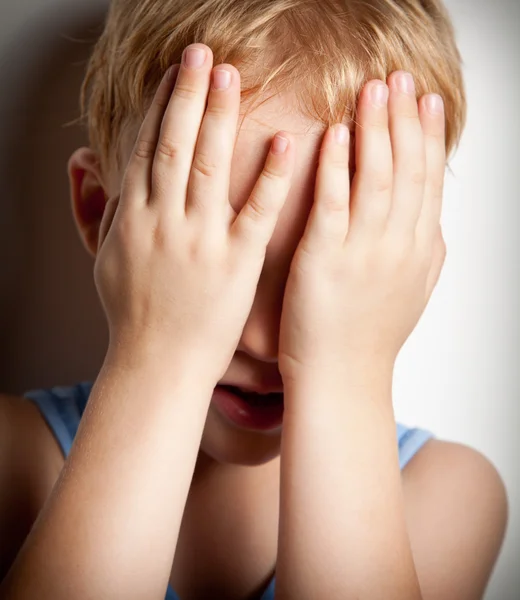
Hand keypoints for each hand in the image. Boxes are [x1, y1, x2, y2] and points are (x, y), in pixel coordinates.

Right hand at [94, 44, 294, 383]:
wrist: (158, 364)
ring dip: (220, 116)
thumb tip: (88, 165)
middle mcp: (164, 221)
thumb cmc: (134, 314)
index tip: (175, 71)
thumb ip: (103, 209)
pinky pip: (255, 213)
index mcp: (135, 217)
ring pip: (209, 165)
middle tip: (203, 53)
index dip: (161, 103)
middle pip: (175, 143)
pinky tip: (285, 141)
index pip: (147, 146)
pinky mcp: (236, 263)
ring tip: (232, 75)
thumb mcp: (107, 258)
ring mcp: (201, 241)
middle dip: (188, 93)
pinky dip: (269, 175)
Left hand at [279, 71, 446, 381]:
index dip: (429, 137)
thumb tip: (435, 226)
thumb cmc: (368, 338)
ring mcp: (363, 252)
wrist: (341, 380)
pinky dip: (337, 167)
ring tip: (373, 92)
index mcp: (419, 251)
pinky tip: (336, 134)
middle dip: (405, 120)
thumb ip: (425, 255)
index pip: (429, 181)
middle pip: (408, 171)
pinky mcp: (325, 260)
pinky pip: (334, 204)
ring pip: (377, 179)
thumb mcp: (410, 294)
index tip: (426, 100)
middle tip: (400, 81)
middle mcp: (398, 246)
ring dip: (376, 131)